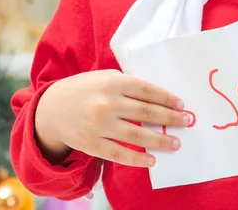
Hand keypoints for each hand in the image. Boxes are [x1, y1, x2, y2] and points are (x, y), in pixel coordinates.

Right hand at [35, 69, 189, 167]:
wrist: (50, 109)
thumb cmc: (83, 89)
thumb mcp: (104, 77)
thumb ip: (128, 85)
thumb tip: (158, 97)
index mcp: (112, 82)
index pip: (147, 90)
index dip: (167, 98)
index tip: (181, 104)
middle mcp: (107, 103)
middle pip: (146, 113)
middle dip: (170, 118)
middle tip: (187, 122)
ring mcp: (99, 125)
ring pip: (137, 135)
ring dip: (160, 140)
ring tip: (175, 143)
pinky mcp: (92, 144)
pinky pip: (119, 153)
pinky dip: (137, 159)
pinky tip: (152, 159)